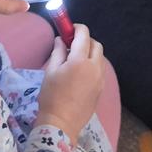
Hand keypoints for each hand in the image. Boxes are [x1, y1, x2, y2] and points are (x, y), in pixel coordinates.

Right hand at [36, 24, 104, 141]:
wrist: (61, 123)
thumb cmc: (52, 96)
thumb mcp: (51, 71)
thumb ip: (58, 52)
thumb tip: (61, 40)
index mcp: (80, 61)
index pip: (84, 35)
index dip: (77, 28)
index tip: (69, 28)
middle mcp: (94, 67)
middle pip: (96, 45)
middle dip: (85, 40)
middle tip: (72, 44)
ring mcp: (100, 79)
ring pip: (100, 58)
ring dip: (90, 53)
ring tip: (75, 60)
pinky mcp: (101, 88)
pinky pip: (100, 70)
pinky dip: (93, 65)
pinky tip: (80, 73)